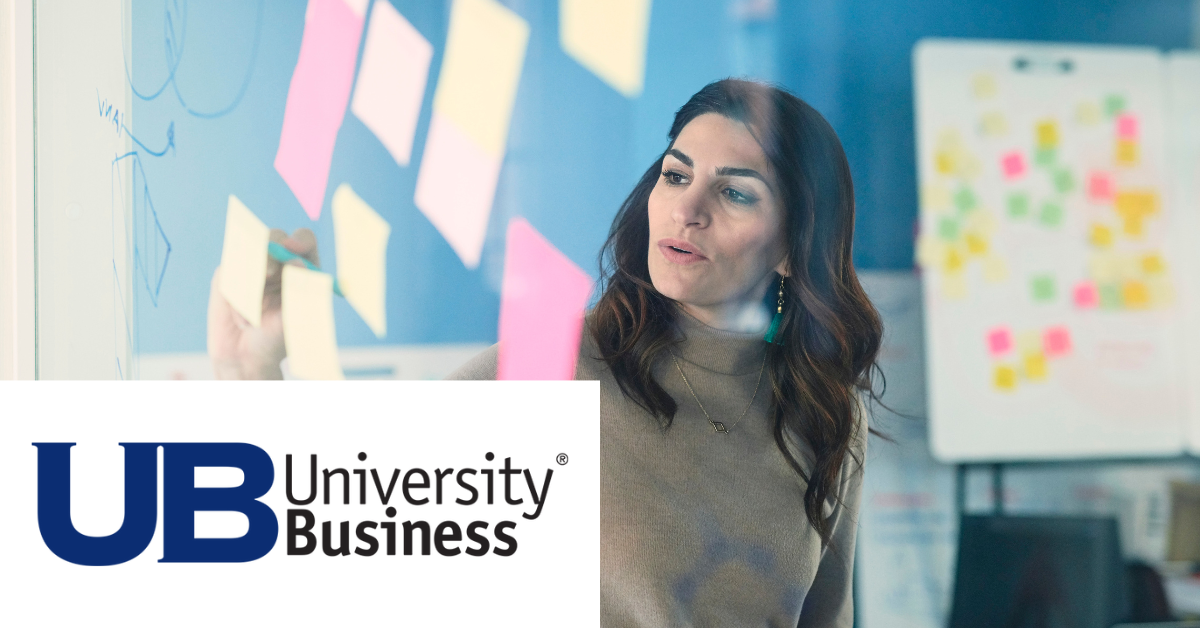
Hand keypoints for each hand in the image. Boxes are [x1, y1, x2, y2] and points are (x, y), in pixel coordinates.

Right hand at [207, 228, 318, 378]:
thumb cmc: (279, 337)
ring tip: (256, 314)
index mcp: (302, 268)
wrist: (246, 356)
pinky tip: (242, 316)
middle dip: (271, 252)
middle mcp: (279, 262)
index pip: (304, 240)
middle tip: (270, 272)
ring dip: (253, 282)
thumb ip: (299, 290)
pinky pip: (231, 270)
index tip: (292, 249)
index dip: (299, 240)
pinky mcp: (229, 273)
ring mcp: (253, 265)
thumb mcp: (296, 317)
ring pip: (249, 252)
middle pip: (275, 238)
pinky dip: (237, 293)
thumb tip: (299, 263)